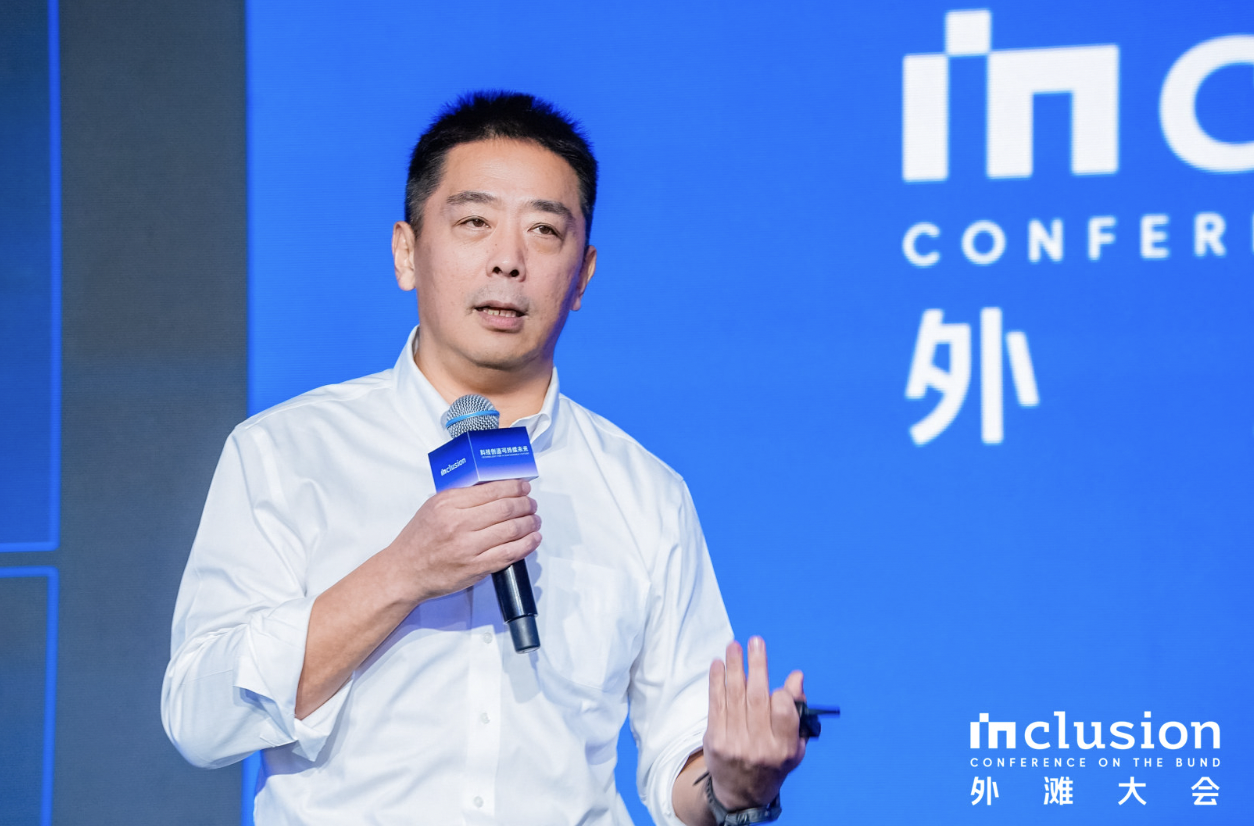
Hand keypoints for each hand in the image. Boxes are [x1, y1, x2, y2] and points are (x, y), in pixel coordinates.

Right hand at [387, 479, 540, 603]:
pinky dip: (527, 545)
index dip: (515, 487)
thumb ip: (462, 497)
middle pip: (506, 508)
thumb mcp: (434, 507)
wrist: (404, 572)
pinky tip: (533, 539)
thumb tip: (496, 489)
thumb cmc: (418, 540)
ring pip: (511, 530)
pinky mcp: (475, 568)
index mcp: (448, 504)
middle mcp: (458, 523)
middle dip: (526, 504)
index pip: (492, 490)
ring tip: (534, 520)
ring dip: (530, 523)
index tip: (524, 486)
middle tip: (531, 504)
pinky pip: (509, 553)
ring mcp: (468, 547)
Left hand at [703, 637, 805, 810]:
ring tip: (734, 645)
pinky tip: (719, 664)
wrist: (740, 794)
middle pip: (757, 698)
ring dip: (735, 667)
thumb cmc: (772, 762)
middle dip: (757, 666)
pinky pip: (716, 704)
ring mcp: (735, 743)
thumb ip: (797, 712)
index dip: (782, 693)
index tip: (778, 683)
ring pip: (735, 696)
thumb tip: (796, 677)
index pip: (784, 713)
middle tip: (756, 641)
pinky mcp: (715, 740)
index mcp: (784, 749)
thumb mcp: (794, 745)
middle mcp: (760, 746)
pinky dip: (717, 681)